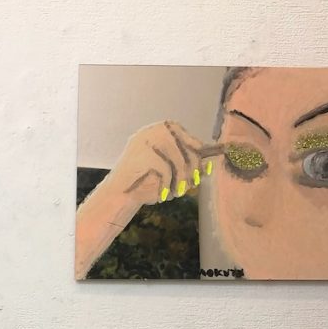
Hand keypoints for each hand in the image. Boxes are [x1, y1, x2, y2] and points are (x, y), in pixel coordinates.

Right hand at [75, 120, 222, 277]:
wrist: (117, 197)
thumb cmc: (144, 185)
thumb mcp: (169, 172)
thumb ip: (187, 165)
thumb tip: (210, 164)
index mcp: (154, 131)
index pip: (179, 130)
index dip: (192, 146)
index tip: (198, 166)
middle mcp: (150, 132)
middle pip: (184, 145)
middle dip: (191, 170)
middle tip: (189, 187)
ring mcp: (145, 141)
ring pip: (179, 159)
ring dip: (181, 181)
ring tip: (174, 194)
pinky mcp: (143, 154)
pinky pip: (166, 170)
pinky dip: (167, 186)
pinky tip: (162, 196)